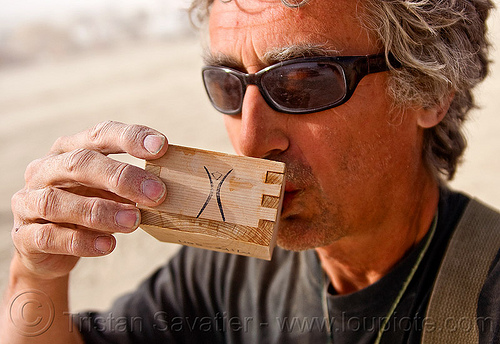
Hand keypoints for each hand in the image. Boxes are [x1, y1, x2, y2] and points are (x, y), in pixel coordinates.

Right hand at [10, 121, 167, 279]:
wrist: (48, 246)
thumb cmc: (87, 205)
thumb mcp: (109, 190)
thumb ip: (131, 185)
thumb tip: (170, 186)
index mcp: (69, 149)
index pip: (100, 134)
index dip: (130, 138)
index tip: (161, 146)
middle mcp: (45, 169)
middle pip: (80, 163)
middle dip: (121, 177)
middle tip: (156, 194)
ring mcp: (30, 201)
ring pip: (60, 202)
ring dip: (101, 212)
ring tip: (134, 222)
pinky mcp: (24, 234)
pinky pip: (49, 236)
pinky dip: (81, 242)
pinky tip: (108, 245)